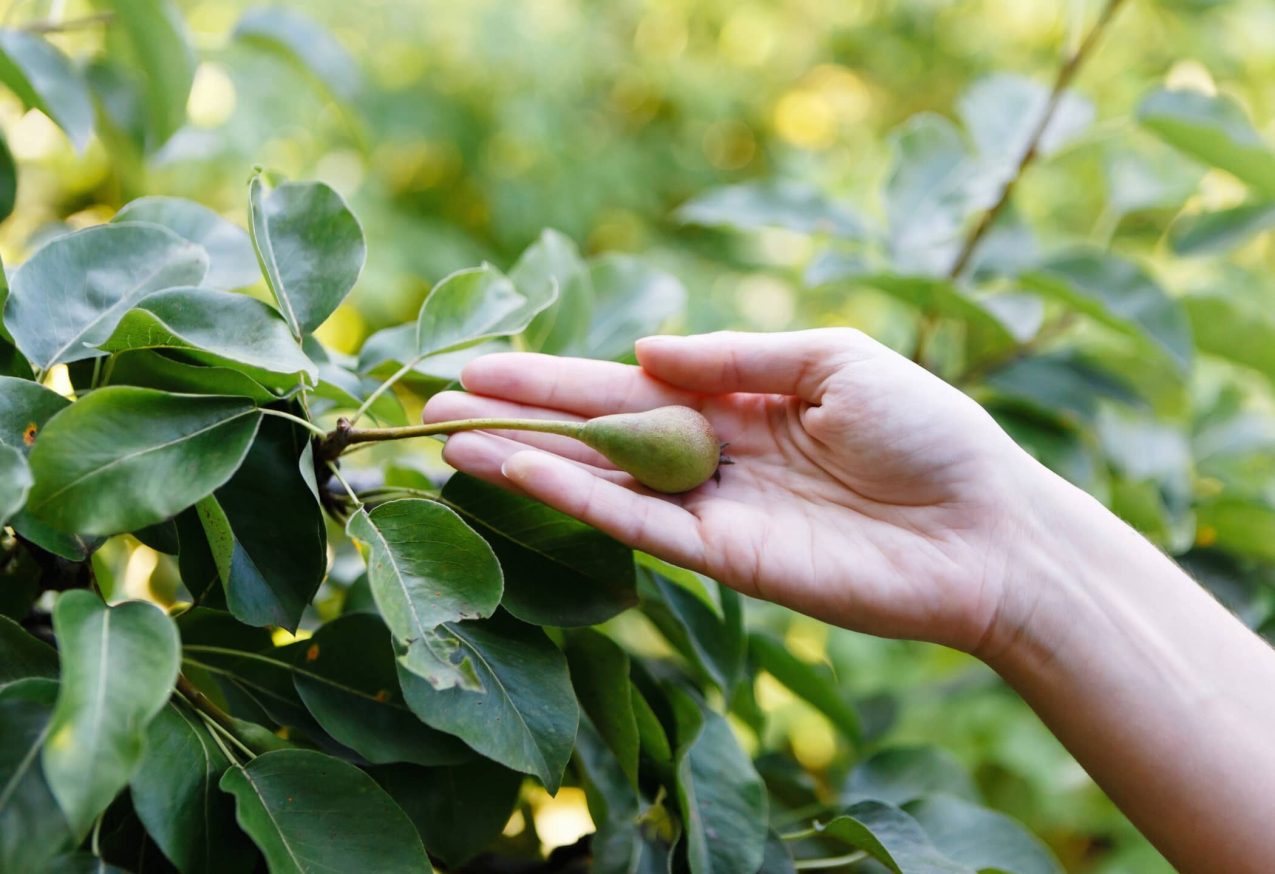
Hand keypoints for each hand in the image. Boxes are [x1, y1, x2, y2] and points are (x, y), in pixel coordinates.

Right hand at [422, 329, 1041, 653]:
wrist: (984, 530)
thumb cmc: (927, 431)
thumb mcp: (834, 359)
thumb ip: (735, 355)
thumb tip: (641, 350)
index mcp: (738, 398)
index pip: (626, 382)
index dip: (555, 371)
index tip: (482, 358)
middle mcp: (712, 454)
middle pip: (595, 429)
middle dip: (519, 412)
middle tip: (435, 397)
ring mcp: (710, 508)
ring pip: (597, 479)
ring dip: (523, 458)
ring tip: (449, 437)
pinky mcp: (719, 559)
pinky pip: (631, 522)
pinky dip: (571, 495)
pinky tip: (515, 470)